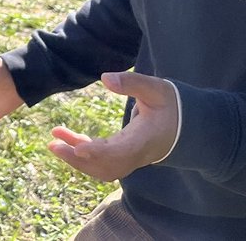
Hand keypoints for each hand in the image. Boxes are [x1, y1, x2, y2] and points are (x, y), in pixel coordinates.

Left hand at [47, 71, 178, 181]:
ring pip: (103, 168)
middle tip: (53, 144)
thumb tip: (105, 78)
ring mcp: (133, 159)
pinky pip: (104, 162)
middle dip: (78, 159)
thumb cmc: (173, 105)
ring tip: (54, 142)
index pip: (120, 152)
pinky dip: (85, 154)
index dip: (98, 152)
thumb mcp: (157, 89)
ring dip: (77, 158)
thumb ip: (132, 83)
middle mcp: (138, 154)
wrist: (192, 127)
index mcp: (145, 139)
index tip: (78, 148)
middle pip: (106, 166)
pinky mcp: (127, 156)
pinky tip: (69, 141)